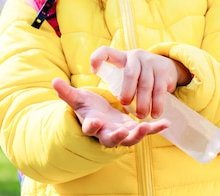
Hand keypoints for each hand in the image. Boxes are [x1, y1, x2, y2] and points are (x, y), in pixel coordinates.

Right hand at [52, 78, 168, 146]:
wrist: (102, 118)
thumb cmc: (89, 108)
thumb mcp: (79, 100)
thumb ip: (67, 92)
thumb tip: (53, 81)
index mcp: (92, 125)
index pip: (90, 128)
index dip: (92, 126)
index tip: (94, 121)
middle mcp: (106, 133)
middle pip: (111, 139)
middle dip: (117, 137)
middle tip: (123, 133)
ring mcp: (121, 134)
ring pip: (130, 138)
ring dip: (139, 134)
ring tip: (148, 126)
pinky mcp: (134, 131)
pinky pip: (146, 132)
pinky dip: (156, 129)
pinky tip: (166, 123)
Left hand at [90, 46, 191, 119]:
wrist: (166, 66)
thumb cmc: (137, 74)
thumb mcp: (123, 72)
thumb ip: (112, 80)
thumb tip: (72, 90)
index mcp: (122, 57)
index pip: (106, 52)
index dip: (98, 58)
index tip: (93, 71)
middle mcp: (136, 56)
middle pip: (130, 73)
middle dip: (127, 91)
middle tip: (125, 104)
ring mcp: (151, 62)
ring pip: (145, 84)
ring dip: (143, 102)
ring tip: (141, 116)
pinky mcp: (163, 71)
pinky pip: (159, 89)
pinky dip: (157, 103)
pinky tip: (155, 114)